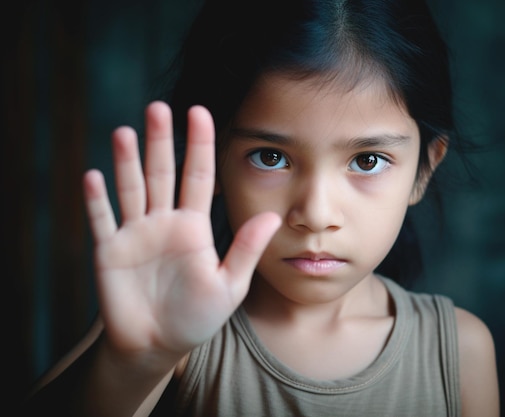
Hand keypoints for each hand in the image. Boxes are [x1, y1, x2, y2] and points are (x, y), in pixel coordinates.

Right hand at [83, 101, 279, 359]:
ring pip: (130, 189)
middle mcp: (164, 222)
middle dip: (160, 141)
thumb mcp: (228, 285)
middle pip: (161, 173)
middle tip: (158, 108)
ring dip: (126, 162)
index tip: (199, 112)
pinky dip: (97, 201)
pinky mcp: (110, 251)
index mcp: (193, 225)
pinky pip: (102, 221)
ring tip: (126, 132)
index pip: (197, 175)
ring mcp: (135, 234)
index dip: (198, 145)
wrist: (158, 346)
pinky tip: (94, 176)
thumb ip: (246, 250)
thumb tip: (271, 217)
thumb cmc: (197, 317)